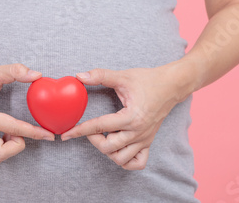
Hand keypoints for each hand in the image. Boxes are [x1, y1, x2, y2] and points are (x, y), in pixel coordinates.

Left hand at [60, 61, 195, 169]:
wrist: (172, 85)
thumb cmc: (148, 80)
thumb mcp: (123, 76)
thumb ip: (100, 76)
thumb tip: (79, 76)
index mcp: (131, 117)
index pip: (99, 127)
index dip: (79, 130)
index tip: (66, 134)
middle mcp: (138, 132)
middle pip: (108, 148)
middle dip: (93, 140)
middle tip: (88, 128)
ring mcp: (144, 139)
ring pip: (120, 158)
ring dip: (108, 151)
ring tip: (103, 136)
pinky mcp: (148, 142)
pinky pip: (137, 162)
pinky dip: (125, 160)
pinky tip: (118, 148)